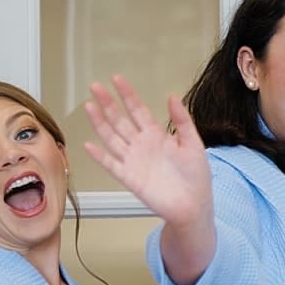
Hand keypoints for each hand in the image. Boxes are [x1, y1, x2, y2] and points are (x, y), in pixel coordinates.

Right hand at [82, 75, 211, 226]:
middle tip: (95, 87)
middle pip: (120, 120)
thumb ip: (182, 121)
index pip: (138, 110)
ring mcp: (133, 160)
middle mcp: (141, 145)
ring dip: (100, 123)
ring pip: (111, 138)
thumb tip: (173, 96)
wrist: (193, 205)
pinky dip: (100, 155)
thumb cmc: (196, 176)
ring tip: (90, 106)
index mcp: (156, 135)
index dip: (127, 95)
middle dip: (108, 103)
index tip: (116, 79)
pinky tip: (89, 145)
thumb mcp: (193, 144)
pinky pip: (111, 164)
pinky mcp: (129, 178)